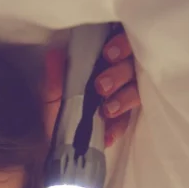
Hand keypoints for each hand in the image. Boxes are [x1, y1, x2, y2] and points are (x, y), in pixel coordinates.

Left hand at [42, 24, 141, 147]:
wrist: (55, 142)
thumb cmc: (57, 110)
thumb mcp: (51, 94)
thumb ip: (55, 77)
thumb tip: (55, 55)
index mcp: (102, 62)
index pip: (121, 45)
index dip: (121, 45)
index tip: (108, 54)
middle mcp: (118, 77)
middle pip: (133, 67)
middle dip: (119, 74)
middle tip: (101, 86)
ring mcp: (124, 98)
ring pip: (136, 91)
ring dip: (124, 98)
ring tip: (107, 110)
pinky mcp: (123, 121)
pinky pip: (128, 122)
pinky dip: (118, 128)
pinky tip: (107, 135)